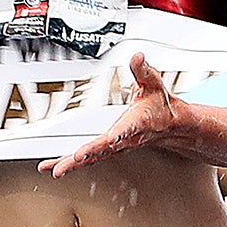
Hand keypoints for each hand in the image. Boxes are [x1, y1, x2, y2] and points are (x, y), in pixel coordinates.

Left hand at [41, 54, 199, 177]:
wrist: (170, 126)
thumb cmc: (160, 107)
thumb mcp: (153, 84)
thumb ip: (143, 71)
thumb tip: (138, 57)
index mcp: (138, 121)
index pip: (129, 127)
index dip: (120, 132)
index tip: (112, 138)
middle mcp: (127, 138)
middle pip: (106, 148)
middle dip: (90, 153)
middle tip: (74, 159)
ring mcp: (117, 147)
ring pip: (95, 158)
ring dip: (75, 164)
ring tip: (57, 169)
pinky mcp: (109, 150)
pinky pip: (90, 159)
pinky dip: (72, 163)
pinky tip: (56, 167)